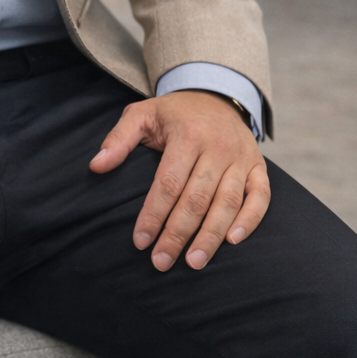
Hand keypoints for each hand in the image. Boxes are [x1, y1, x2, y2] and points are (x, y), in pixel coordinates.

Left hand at [89, 90, 270, 271]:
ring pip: (228, 202)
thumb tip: (96, 166)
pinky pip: (260, 197)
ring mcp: (242, 158)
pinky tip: (233, 241)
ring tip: (194, 263)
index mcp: (187, 135)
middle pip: (197, 198)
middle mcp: (218, 147)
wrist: (216, 94)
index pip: (168, 183)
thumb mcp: (142, 114)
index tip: (140, 241)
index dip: (154, 214)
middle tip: (161, 262)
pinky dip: (250, 220)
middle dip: (178, 234)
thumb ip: (118, 139)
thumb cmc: (174, 113)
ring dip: (211, 236)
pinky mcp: (259, 166)